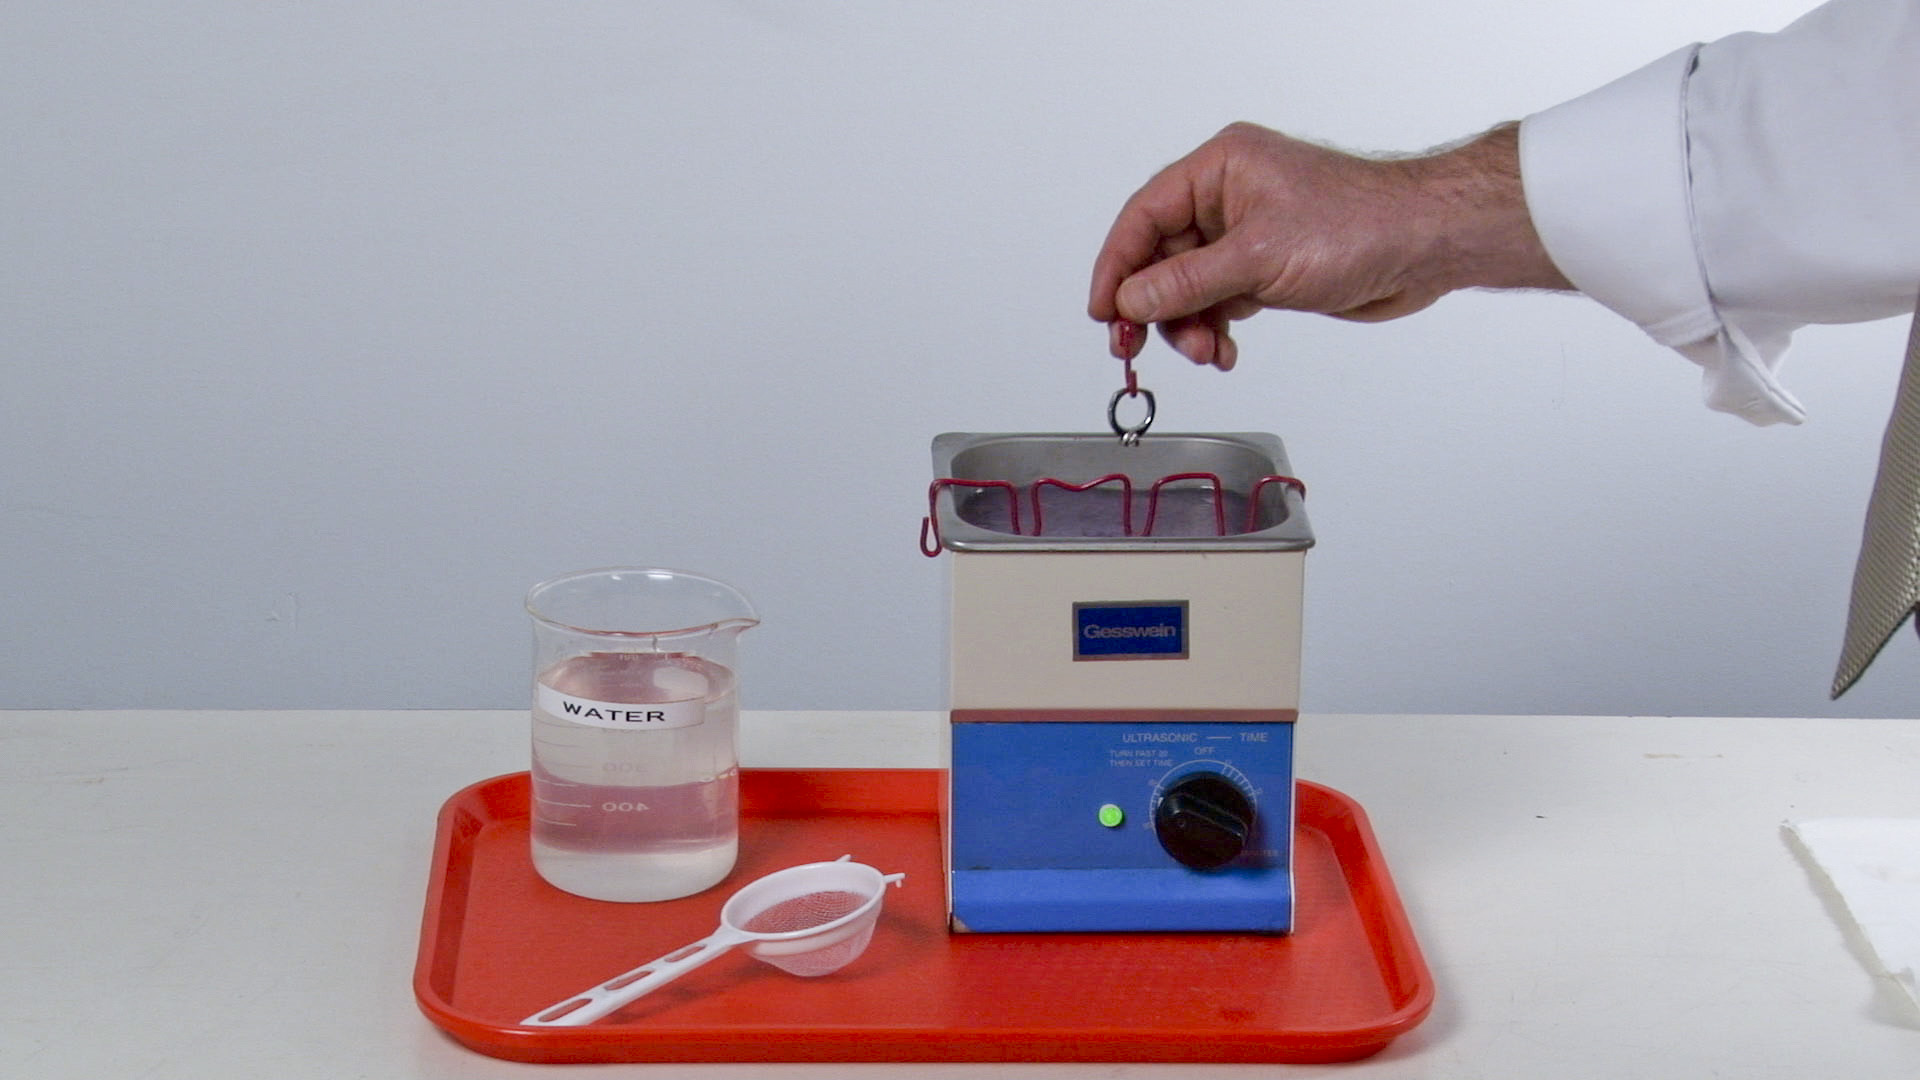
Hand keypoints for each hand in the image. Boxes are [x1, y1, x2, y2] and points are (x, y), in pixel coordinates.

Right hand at [1088, 122, 1570, 368]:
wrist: (1423, 246)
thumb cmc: (1361, 223)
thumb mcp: (1258, 257)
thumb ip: (1188, 283)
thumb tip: (1132, 300)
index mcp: (1220, 169)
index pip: (1144, 216)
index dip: (1117, 265)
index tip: (1102, 309)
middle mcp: (1228, 198)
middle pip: (1161, 257)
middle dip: (1152, 306)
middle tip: (1133, 346)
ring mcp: (1247, 235)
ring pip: (1188, 287)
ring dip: (1187, 326)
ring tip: (1204, 351)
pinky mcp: (1266, 268)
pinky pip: (1218, 301)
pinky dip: (1214, 329)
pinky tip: (1223, 351)